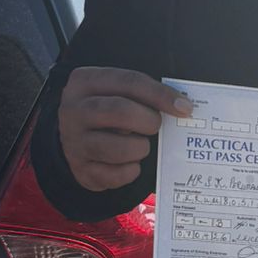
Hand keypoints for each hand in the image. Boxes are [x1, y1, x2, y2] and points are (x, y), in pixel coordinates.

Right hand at [58, 67, 192, 191]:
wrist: (73, 138)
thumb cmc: (106, 111)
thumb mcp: (115, 91)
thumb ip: (142, 93)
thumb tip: (182, 106)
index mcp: (85, 82)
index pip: (129, 82)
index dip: (161, 95)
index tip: (184, 108)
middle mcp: (74, 110)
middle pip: (121, 111)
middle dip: (149, 121)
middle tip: (156, 126)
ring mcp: (74, 142)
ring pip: (118, 148)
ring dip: (140, 148)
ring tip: (141, 145)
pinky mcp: (80, 169)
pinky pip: (115, 175)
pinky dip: (131, 171)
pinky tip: (130, 163)